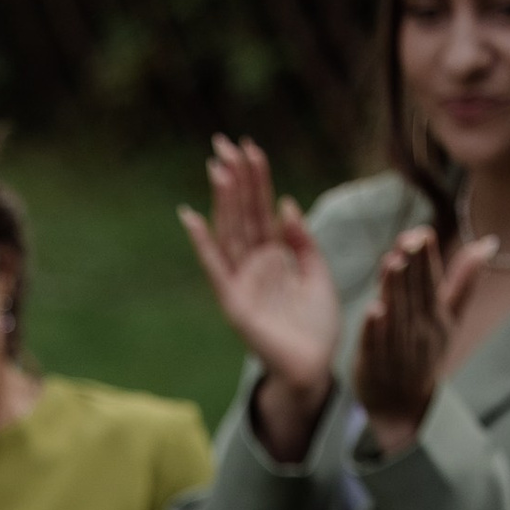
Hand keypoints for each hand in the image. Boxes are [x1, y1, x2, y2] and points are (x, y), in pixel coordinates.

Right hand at [179, 136, 343, 445]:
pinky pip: (215, 268)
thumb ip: (302, 241)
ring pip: (230, 232)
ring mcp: (241, 283)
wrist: (315, 367)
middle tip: (223, 141)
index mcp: (274, 257)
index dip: (256, 179)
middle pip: (242, 213)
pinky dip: (202, 243)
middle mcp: (253, 266)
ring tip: (217, 166)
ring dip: (222, 200)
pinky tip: (191, 216)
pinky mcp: (234, 303)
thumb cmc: (318, 326)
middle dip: (234, 179)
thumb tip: (285, 204)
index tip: (249, 147)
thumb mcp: (318, 273)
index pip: (261, 209)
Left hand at [351, 222, 492, 452]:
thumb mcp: (450, 319)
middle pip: (414, 295)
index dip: (427, 259)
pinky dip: (373, 331)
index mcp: (435, 315)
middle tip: (408, 239)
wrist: (404, 406)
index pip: (432, 283)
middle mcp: (418, 330)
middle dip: (412, 268)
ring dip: (393, 290)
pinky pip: (374, 347)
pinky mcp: (372, 365)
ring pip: (395, 316)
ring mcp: (396, 349)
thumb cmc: (426, 353)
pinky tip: (372, 310)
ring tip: (391, 262)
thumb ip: (464, 281)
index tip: (423, 233)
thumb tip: (488, 242)